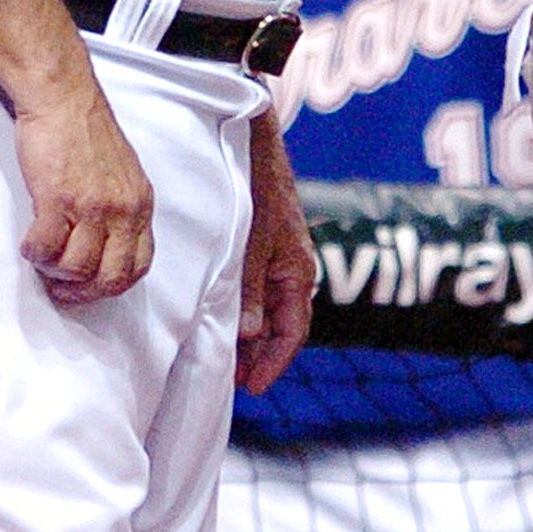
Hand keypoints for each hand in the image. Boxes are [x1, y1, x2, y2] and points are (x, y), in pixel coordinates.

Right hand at [15, 78, 154, 306]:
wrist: (63, 98)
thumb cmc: (86, 131)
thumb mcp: (123, 173)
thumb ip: (121, 207)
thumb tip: (108, 242)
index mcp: (139, 204)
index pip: (138, 265)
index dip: (111, 285)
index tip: (90, 287)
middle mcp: (122, 209)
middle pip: (110, 277)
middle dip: (83, 292)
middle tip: (61, 288)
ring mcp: (91, 206)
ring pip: (76, 269)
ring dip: (54, 272)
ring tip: (43, 258)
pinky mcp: (58, 199)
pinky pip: (46, 248)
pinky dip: (34, 253)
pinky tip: (30, 243)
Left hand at [237, 106, 317, 392]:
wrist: (258, 143)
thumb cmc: (257, 191)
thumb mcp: (250, 246)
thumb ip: (250, 291)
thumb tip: (251, 335)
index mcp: (298, 273)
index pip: (292, 332)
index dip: (273, 363)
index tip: (253, 387)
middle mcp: (295, 271)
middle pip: (284, 327)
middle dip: (264, 357)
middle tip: (238, 381)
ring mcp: (282, 260)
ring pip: (274, 311)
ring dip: (256, 338)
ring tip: (234, 359)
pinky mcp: (269, 248)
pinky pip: (265, 293)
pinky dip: (252, 314)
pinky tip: (234, 321)